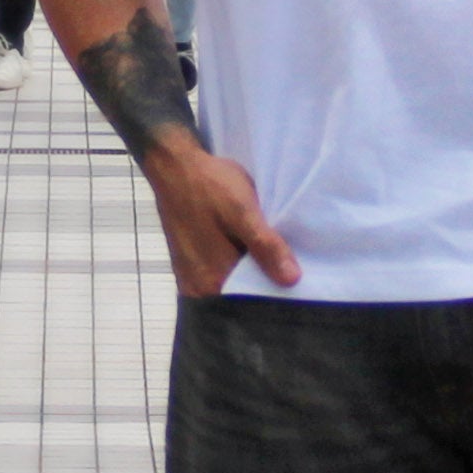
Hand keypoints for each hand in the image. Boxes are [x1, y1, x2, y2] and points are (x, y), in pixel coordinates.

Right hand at [144, 139, 299, 297]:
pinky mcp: (190, 264)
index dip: (275, 299)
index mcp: (211, 282)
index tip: (298, 293)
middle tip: (294, 279)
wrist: (175, 166)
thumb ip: (265, 247)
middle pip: (240, 300)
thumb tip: (292, 281)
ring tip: (278, 267)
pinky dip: (237, 269)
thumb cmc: (208, 187)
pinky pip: (220, 276)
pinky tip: (252, 255)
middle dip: (264, 290)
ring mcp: (191, 277)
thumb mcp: (243, 212)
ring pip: (231, 288)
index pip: (251, 306)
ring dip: (251, 278)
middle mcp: (198, 287)